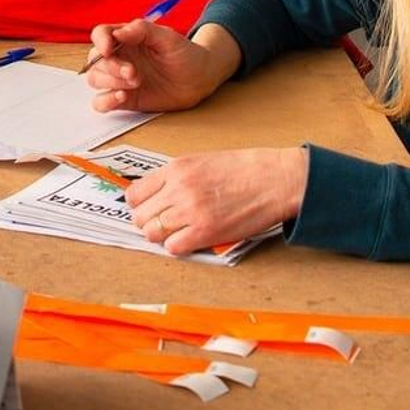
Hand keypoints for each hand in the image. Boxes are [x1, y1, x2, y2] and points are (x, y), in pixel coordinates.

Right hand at [86, 19, 228, 114]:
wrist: (199, 80)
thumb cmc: (185, 54)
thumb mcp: (168, 37)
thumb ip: (143, 30)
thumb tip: (118, 32)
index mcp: (127, 38)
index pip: (101, 35)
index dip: (100, 41)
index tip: (108, 49)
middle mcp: (120, 57)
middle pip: (96, 60)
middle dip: (111, 67)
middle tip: (133, 73)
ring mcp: (120, 79)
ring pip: (95, 79)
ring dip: (110, 82)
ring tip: (135, 83)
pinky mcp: (124, 99)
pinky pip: (101, 102)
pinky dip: (105, 101)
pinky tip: (122, 97)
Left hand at [126, 148, 307, 258]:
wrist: (275, 179)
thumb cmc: (246, 169)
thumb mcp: (203, 161)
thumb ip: (177, 177)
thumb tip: (157, 194)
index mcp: (176, 168)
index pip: (134, 193)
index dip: (139, 205)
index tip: (147, 208)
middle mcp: (178, 189)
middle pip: (140, 217)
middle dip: (148, 222)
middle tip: (162, 223)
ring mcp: (191, 211)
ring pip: (153, 234)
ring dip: (162, 236)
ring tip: (177, 232)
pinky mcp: (205, 232)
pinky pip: (173, 248)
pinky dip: (178, 246)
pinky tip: (190, 238)